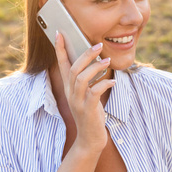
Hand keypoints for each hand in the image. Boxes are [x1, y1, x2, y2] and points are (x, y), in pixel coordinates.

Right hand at [55, 32, 115, 153]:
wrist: (90, 139)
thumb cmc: (91, 113)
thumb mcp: (87, 94)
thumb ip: (89, 79)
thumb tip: (98, 60)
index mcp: (69, 87)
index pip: (62, 64)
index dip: (60, 48)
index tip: (59, 33)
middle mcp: (70, 93)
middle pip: (73, 69)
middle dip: (85, 55)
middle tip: (98, 45)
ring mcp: (77, 102)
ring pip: (81, 79)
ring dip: (95, 68)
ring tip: (107, 61)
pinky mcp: (87, 110)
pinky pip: (94, 93)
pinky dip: (103, 84)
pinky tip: (112, 81)